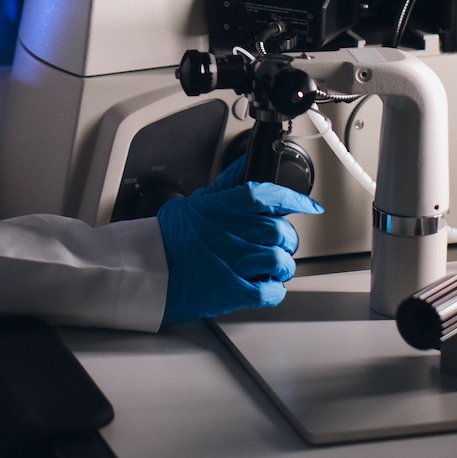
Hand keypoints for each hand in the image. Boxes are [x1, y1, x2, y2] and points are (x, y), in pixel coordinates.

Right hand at [155, 157, 321, 327]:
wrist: (148, 268)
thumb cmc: (170, 236)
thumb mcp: (199, 200)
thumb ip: (228, 184)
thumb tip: (247, 165)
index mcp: (224, 207)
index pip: (268, 195)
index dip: (294, 199)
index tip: (309, 205)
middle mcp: (232, 233)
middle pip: (280, 231)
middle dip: (285, 238)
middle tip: (278, 242)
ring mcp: (235, 263)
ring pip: (280, 261)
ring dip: (281, 265)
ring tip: (271, 266)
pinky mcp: (233, 291)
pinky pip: (270, 292)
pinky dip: (273, 290)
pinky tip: (264, 285)